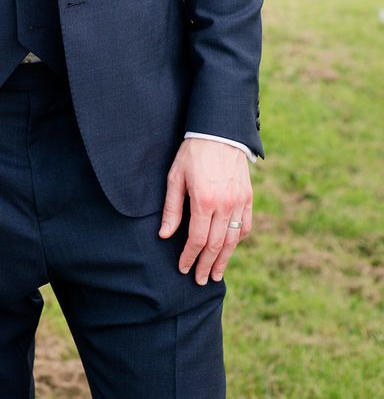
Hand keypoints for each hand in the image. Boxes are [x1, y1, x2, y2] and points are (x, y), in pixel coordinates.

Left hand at [158, 138, 252, 284]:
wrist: (219, 132)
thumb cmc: (192, 154)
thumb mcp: (175, 177)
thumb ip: (172, 209)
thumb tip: (166, 235)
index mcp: (204, 201)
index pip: (197, 239)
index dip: (190, 257)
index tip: (183, 268)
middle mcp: (225, 205)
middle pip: (217, 245)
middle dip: (207, 265)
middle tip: (199, 280)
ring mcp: (240, 202)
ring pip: (233, 240)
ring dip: (224, 260)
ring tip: (216, 274)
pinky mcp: (248, 197)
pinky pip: (246, 226)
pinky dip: (238, 241)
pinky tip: (230, 249)